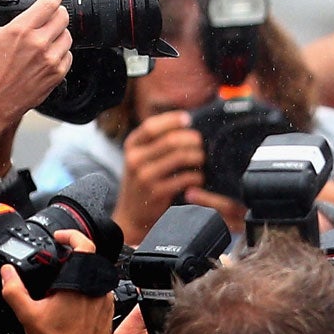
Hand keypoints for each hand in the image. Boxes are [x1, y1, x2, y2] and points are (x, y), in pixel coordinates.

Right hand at [0, 228, 114, 333]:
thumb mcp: (28, 314)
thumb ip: (14, 290)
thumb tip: (6, 272)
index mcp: (80, 282)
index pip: (84, 244)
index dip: (72, 235)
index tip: (60, 237)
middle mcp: (97, 288)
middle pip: (88, 261)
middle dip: (71, 259)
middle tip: (56, 263)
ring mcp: (105, 300)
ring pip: (94, 278)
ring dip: (79, 277)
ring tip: (60, 287)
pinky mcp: (108, 312)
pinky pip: (99, 293)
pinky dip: (86, 293)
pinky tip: (71, 306)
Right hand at [116, 110, 206, 240]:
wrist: (132, 214)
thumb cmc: (143, 179)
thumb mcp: (141, 156)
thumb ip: (157, 140)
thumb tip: (187, 120)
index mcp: (131, 145)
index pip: (151, 126)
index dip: (172, 119)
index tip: (188, 119)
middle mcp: (135, 159)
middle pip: (170, 140)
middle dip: (192, 139)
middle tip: (201, 143)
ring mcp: (144, 176)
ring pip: (180, 157)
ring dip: (197, 156)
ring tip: (202, 159)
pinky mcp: (156, 192)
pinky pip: (185, 178)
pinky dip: (197, 176)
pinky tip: (198, 178)